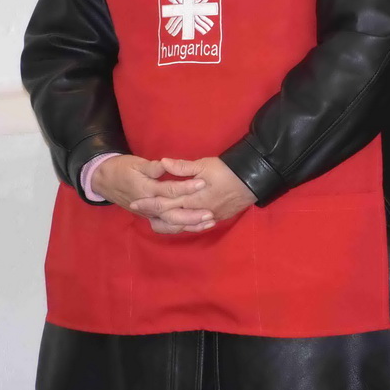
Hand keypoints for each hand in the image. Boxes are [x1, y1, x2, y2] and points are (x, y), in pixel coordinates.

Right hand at [89, 154, 207, 217]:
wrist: (103, 180)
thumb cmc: (122, 169)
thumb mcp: (136, 163)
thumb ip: (153, 167)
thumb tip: (166, 163)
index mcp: (145, 189)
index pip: (168, 190)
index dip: (186, 187)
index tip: (203, 183)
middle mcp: (147, 206)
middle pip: (171, 214)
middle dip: (191, 215)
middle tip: (210, 213)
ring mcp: (147, 214)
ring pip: (169, 224)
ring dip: (189, 225)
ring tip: (208, 222)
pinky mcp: (149, 217)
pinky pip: (165, 227)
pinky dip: (180, 228)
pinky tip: (196, 226)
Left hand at [129, 157, 255, 233]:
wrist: (254, 180)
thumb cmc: (228, 171)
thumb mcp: (205, 165)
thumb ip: (183, 167)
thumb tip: (163, 163)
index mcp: (192, 198)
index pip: (165, 203)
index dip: (149, 203)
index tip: (135, 202)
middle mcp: (197, 211)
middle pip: (171, 217)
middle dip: (154, 214)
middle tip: (140, 211)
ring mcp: (208, 216)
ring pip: (183, 225)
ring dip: (168, 223)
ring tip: (155, 220)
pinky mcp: (217, 218)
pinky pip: (196, 226)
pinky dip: (184, 226)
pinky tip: (179, 223)